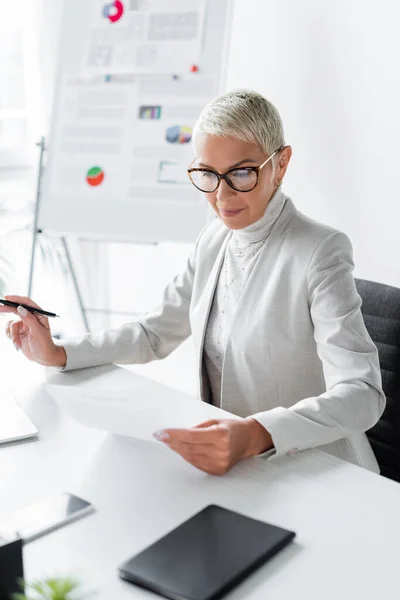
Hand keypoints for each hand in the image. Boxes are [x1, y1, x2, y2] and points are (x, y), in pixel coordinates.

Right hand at [0, 295, 66, 366]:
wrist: (43, 358)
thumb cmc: (45, 344)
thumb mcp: (38, 331)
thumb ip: (29, 319)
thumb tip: (20, 308)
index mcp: (39, 315)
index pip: (27, 303)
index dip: (17, 299)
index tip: (7, 298)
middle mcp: (31, 318)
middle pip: (16, 309)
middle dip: (7, 309)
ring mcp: (24, 325)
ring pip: (11, 324)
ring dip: (13, 334)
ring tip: (17, 343)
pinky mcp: (19, 332)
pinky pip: (9, 331)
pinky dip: (11, 338)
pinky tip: (17, 345)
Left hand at [154, 418, 272, 475]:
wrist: (248, 440)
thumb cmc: (232, 428)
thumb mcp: (215, 421)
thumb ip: (197, 428)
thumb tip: (178, 434)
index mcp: (220, 435)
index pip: (190, 436)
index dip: (174, 435)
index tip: (162, 433)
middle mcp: (221, 450)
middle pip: (188, 448)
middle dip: (173, 442)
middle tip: (162, 437)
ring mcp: (220, 462)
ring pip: (191, 458)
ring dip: (178, 450)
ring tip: (170, 443)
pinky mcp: (218, 471)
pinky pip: (197, 464)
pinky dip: (188, 457)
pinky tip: (183, 450)